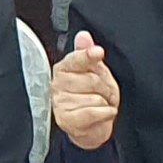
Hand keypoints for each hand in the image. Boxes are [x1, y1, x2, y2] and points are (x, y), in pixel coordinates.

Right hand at [48, 30, 118, 150]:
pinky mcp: (65, 119)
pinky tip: (104, 113)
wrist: (92, 127)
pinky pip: (92, 112)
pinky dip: (104, 113)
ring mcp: (59, 102)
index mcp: (64, 68)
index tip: (97, 52)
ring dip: (105, 104)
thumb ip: (88, 53)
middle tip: (102, 93)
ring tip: (99, 106)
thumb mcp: (96, 72)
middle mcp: (57, 84)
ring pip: (95, 98)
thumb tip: (83, 36)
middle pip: (91, 80)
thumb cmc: (93, 97)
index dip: (87, 56)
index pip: (75, 59)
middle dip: (105, 88)